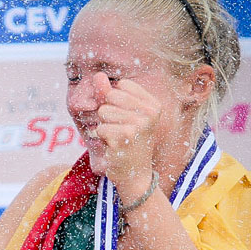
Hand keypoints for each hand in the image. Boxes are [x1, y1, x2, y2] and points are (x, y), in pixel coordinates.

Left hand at [93, 72, 159, 196]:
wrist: (134, 173)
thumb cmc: (126, 141)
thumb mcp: (120, 114)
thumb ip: (108, 94)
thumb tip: (98, 76)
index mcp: (153, 104)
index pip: (122, 85)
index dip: (114, 99)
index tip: (124, 116)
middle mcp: (150, 112)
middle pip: (110, 97)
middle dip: (107, 113)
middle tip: (119, 129)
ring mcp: (139, 124)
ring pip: (103, 112)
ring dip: (104, 126)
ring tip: (116, 137)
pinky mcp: (125, 137)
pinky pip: (100, 128)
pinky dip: (101, 137)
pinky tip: (113, 145)